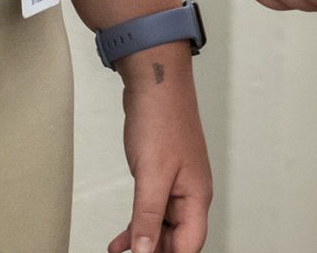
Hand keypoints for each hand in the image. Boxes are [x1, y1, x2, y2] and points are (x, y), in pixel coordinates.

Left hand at [109, 45, 211, 252]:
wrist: (154, 81)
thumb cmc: (161, 118)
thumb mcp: (152, 174)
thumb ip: (148, 217)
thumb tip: (146, 252)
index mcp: (196, 196)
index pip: (189, 245)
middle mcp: (189, 193)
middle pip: (177, 240)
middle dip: (155, 252)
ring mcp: (175, 184)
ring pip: (162, 227)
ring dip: (143, 242)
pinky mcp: (160, 175)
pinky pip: (150, 210)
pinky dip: (137, 226)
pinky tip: (120, 241)